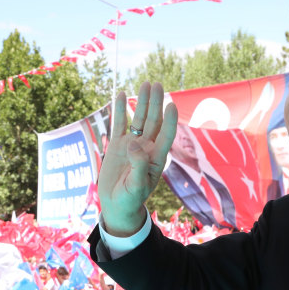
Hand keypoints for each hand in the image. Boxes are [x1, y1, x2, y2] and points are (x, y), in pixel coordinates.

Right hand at [98, 82, 177, 235]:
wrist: (117, 205)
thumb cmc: (130, 199)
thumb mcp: (137, 186)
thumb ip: (138, 165)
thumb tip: (134, 143)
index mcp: (156, 158)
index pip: (166, 134)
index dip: (170, 120)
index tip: (171, 104)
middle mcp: (146, 148)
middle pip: (153, 121)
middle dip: (155, 103)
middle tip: (157, 84)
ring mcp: (131, 145)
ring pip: (138, 119)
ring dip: (141, 102)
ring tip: (145, 84)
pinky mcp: (117, 145)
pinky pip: (119, 124)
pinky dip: (119, 109)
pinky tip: (120, 94)